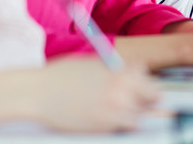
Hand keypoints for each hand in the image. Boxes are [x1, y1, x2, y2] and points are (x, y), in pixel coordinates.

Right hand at [40, 57, 158, 132]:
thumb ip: (119, 70)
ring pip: (141, 116)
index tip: (143, 91)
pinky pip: (125, 128)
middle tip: (136, 103)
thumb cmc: (62, 76)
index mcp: (121, 70)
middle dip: (146, 101)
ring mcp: (115, 109)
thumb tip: (136, 75)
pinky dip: (122, 126)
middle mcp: (122, 89)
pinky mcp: (104, 126)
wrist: (38, 92)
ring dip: (134, 114)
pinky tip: (109, 120)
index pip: (151, 81)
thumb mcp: (95, 64)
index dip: (147, 86)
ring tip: (117, 111)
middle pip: (153, 98)